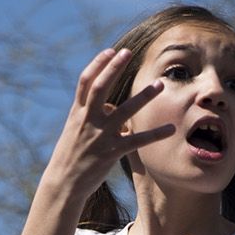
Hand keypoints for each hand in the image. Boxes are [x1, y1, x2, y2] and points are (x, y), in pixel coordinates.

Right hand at [44, 48, 174, 198]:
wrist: (63, 184)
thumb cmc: (71, 156)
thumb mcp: (77, 132)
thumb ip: (93, 115)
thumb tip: (112, 105)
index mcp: (77, 114)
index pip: (86, 82)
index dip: (98, 64)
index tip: (111, 50)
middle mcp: (87, 121)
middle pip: (100, 88)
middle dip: (114, 68)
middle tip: (128, 52)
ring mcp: (99, 136)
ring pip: (124, 111)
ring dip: (144, 96)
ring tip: (160, 85)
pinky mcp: (110, 153)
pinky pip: (137, 141)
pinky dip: (155, 134)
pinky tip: (171, 128)